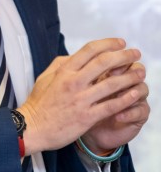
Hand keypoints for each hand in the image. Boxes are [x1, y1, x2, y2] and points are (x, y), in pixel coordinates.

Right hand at [19, 38, 145, 155]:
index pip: (90, 50)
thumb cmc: (38, 103)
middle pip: (104, 62)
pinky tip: (135, 94)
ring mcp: (81, 100)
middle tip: (136, 53)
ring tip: (140, 73)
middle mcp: (73, 82)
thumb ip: (60, 64)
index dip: (108, 43)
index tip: (120, 43)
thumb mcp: (44, 78)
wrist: (32, 128)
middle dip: (124, 56)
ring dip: (130, 76)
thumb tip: (74, 55)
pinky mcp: (86, 117)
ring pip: (112, 83)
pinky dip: (126, 99)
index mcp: (64, 71)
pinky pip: (111, 106)